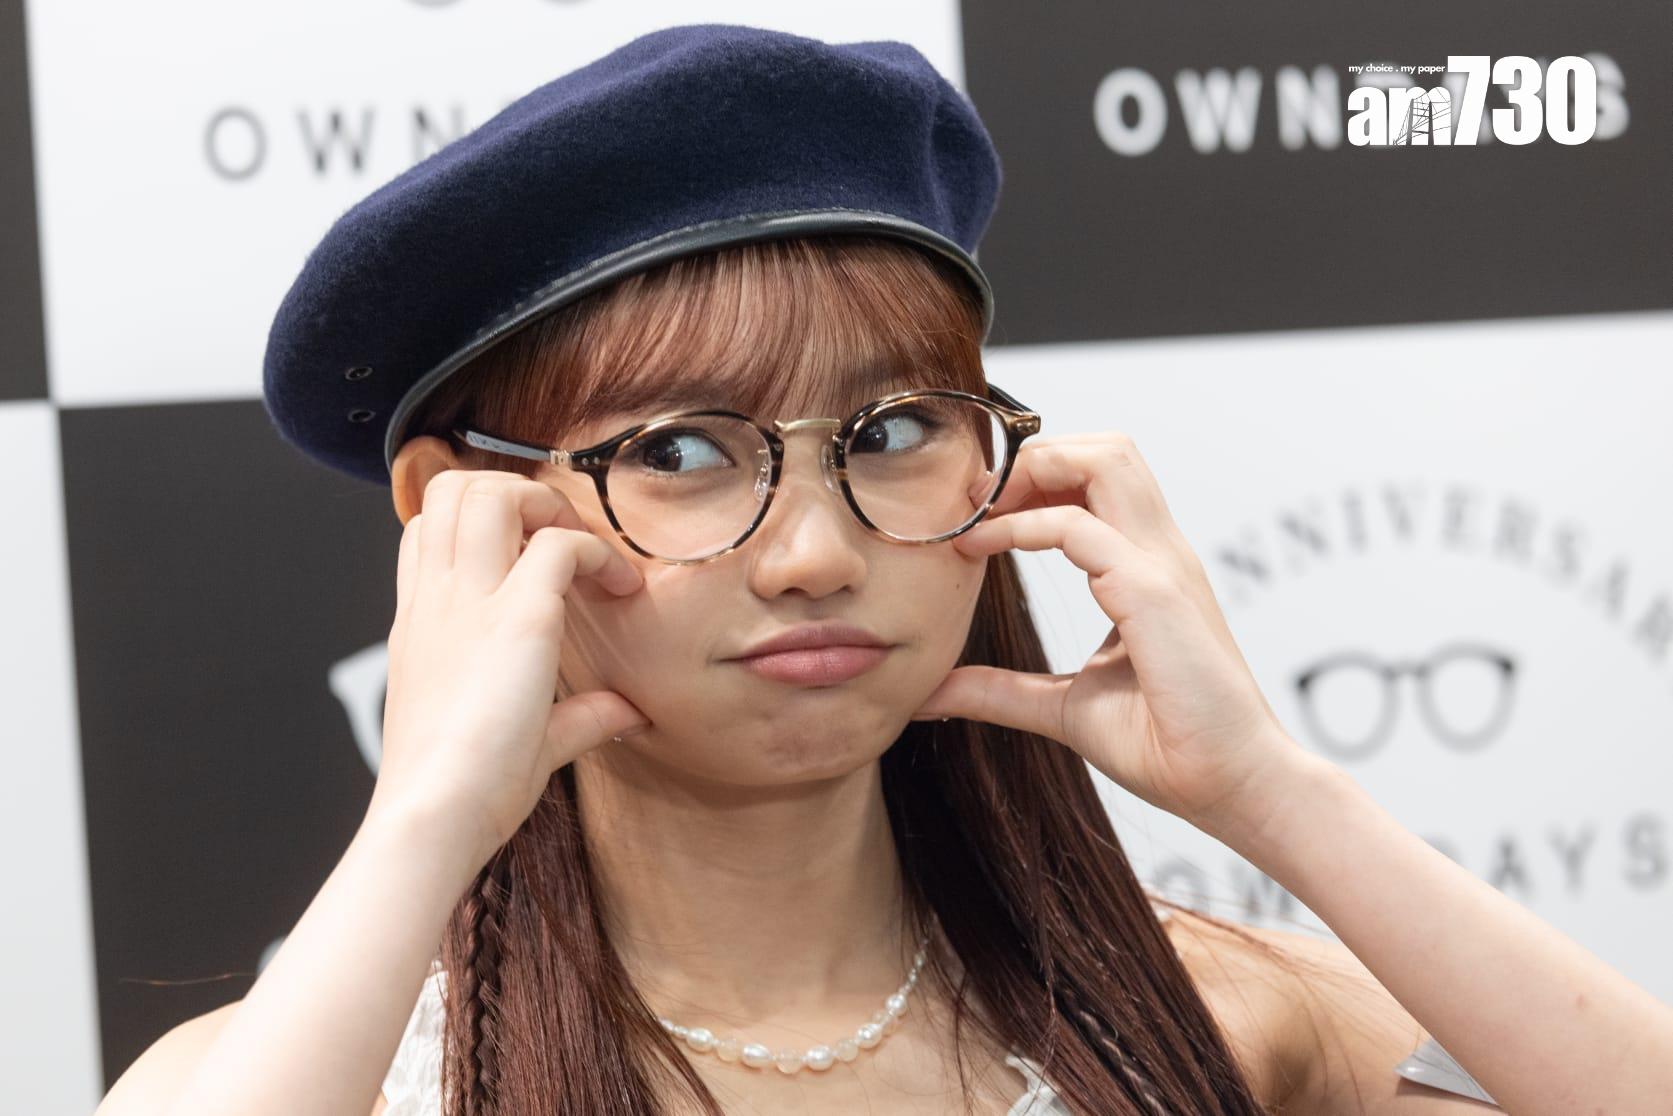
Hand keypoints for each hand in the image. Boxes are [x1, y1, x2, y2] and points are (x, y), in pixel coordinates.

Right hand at [369, 470, 649, 867]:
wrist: (436, 815)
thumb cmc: (467, 791)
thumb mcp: (524, 740)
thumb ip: (575, 716)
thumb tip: (627, 711)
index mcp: (421, 622)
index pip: (426, 528)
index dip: (476, 520)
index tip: (526, 553)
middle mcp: (437, 599)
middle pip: (453, 489)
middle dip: (515, 492)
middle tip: (561, 538)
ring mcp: (471, 601)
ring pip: (490, 492)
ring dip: (547, 505)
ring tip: (583, 551)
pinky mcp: (517, 618)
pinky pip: (561, 545)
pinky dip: (598, 552)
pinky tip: (622, 588)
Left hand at [911, 432, 1312, 835]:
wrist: (1232, 787)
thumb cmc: (1165, 746)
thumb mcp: (1062, 708)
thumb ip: (1001, 691)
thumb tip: (931, 691)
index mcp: (1147, 568)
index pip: (1098, 481)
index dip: (1035, 479)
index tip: (975, 513)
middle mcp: (1160, 553)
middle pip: (1105, 449)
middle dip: (1033, 456)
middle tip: (975, 500)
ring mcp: (1162, 566)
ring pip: (1106, 460)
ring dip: (1034, 470)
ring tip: (981, 510)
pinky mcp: (1155, 594)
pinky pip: (1082, 528)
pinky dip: (1025, 525)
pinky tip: (983, 546)